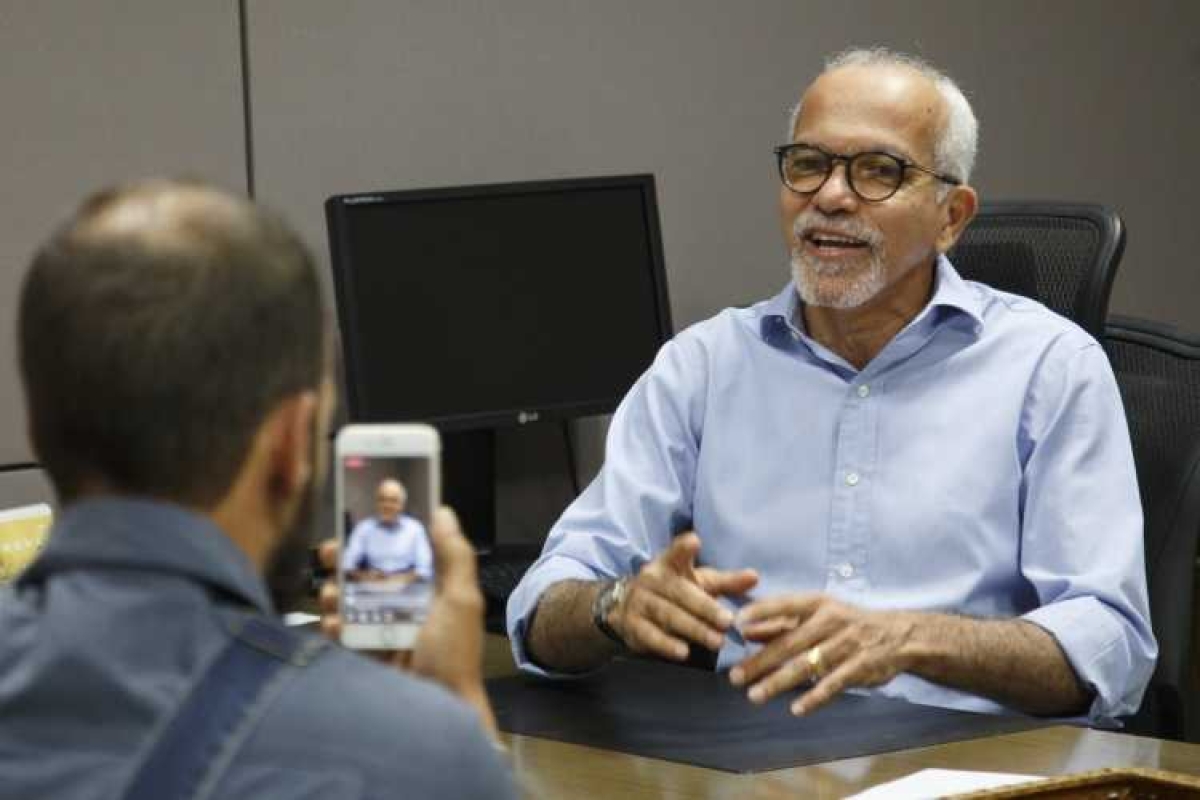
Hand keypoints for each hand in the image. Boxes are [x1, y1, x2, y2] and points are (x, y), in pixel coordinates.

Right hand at [318, 508, 497, 738]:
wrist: (437, 712)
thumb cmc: (454, 656)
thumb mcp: (461, 601)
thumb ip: (454, 557)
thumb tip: (442, 511)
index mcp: (428, 586)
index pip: (403, 547)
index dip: (385, 527)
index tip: (367, 507)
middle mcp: (402, 602)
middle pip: (367, 568)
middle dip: (346, 556)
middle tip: (331, 550)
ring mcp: (379, 627)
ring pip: (347, 596)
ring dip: (333, 589)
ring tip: (331, 593)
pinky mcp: (360, 651)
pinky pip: (337, 629)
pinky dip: (329, 623)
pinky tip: (330, 622)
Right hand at [610, 531, 757, 661]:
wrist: (626, 607)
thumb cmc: (674, 592)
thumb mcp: (699, 583)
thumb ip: (727, 582)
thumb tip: (755, 577)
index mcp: (669, 564)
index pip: (676, 553)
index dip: (683, 547)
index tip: (694, 541)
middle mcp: (652, 579)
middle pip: (681, 592)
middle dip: (705, 608)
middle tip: (728, 622)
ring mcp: (640, 601)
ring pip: (668, 615)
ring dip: (693, 629)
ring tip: (716, 641)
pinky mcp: (632, 624)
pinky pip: (650, 635)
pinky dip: (667, 644)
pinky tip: (683, 653)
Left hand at [729, 593, 918, 715]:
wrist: (899, 635)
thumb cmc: (848, 623)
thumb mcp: (819, 614)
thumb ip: (782, 623)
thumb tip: (746, 630)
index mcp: (818, 604)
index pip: (785, 604)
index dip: (761, 612)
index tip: (737, 623)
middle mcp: (831, 621)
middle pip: (789, 642)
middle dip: (760, 661)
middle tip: (735, 676)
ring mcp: (846, 644)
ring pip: (806, 665)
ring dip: (778, 682)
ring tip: (755, 695)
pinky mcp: (860, 667)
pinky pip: (832, 684)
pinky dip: (814, 697)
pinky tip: (796, 708)